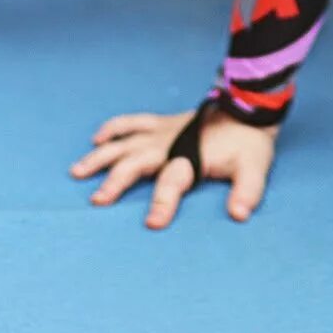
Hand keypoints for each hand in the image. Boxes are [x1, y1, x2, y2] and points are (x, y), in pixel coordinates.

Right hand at [71, 108, 278, 228]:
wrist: (249, 108)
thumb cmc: (250, 143)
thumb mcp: (255, 169)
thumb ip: (247, 192)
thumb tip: (239, 214)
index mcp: (190, 157)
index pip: (172, 183)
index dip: (163, 203)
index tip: (152, 224)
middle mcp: (170, 143)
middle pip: (135, 162)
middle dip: (116, 181)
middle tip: (97, 201)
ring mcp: (162, 131)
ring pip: (124, 142)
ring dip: (101, 157)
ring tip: (77, 172)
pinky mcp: (161, 123)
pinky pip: (130, 123)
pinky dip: (112, 129)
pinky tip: (97, 140)